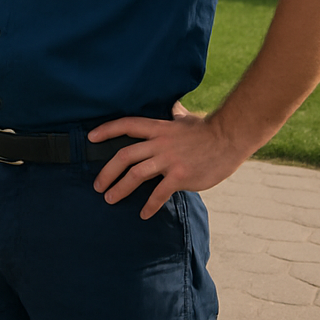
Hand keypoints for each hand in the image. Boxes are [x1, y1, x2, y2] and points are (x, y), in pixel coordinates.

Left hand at [88, 102, 246, 218]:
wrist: (228, 140)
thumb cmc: (205, 130)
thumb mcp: (184, 118)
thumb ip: (173, 114)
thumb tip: (172, 106)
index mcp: (157, 128)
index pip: (126, 125)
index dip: (106, 130)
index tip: (91, 138)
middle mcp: (159, 143)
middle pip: (124, 155)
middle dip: (107, 171)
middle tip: (97, 185)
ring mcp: (169, 160)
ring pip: (136, 174)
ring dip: (120, 188)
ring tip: (110, 199)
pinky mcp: (180, 176)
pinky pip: (159, 193)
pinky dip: (149, 205)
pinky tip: (143, 214)